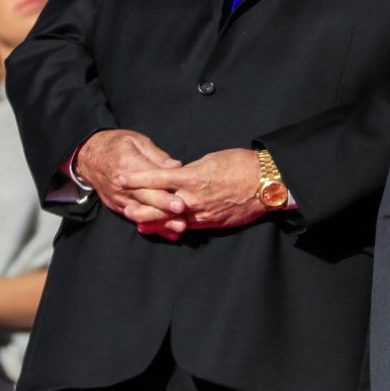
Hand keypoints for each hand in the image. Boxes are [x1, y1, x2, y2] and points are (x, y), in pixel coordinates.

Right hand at [76, 129, 185, 239]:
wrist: (89, 157)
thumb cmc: (117, 145)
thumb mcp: (137, 141)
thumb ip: (157, 155)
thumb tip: (176, 166)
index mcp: (128, 166)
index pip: (149, 182)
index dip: (165, 193)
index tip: (180, 202)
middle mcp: (121, 186)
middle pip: (146, 199)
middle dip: (164, 209)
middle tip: (182, 215)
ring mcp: (119, 198)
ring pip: (142, 213)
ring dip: (161, 222)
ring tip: (179, 228)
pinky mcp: (117, 206)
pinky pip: (136, 219)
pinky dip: (152, 227)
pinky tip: (168, 233)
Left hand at [120, 148, 264, 233]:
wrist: (267, 182)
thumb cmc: (242, 164)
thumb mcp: (212, 160)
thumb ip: (192, 171)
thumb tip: (181, 176)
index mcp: (192, 177)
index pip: (157, 179)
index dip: (137, 179)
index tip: (122, 179)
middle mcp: (194, 199)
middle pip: (159, 206)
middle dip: (140, 208)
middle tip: (125, 210)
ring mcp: (203, 214)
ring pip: (172, 221)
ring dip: (155, 223)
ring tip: (139, 225)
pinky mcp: (214, 223)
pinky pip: (190, 227)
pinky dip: (177, 228)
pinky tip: (170, 230)